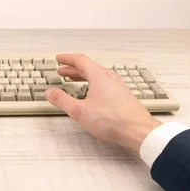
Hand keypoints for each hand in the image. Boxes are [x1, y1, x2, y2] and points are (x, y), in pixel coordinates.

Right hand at [45, 54, 159, 152]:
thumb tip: (50, 92)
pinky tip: (91, 94)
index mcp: (99, 76)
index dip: (67, 58)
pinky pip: (104, 83)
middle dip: (73, 68)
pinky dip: (93, 84)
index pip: (80, 60)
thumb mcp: (79, 111)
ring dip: (83, 76)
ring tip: (74, 81)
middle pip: (89, 67)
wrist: (138, 131)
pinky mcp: (123, 96)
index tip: (59, 58)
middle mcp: (110, 77)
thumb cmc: (113, 120)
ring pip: (97, 75)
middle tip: (63, 70)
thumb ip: (62, 100)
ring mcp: (118, 86)